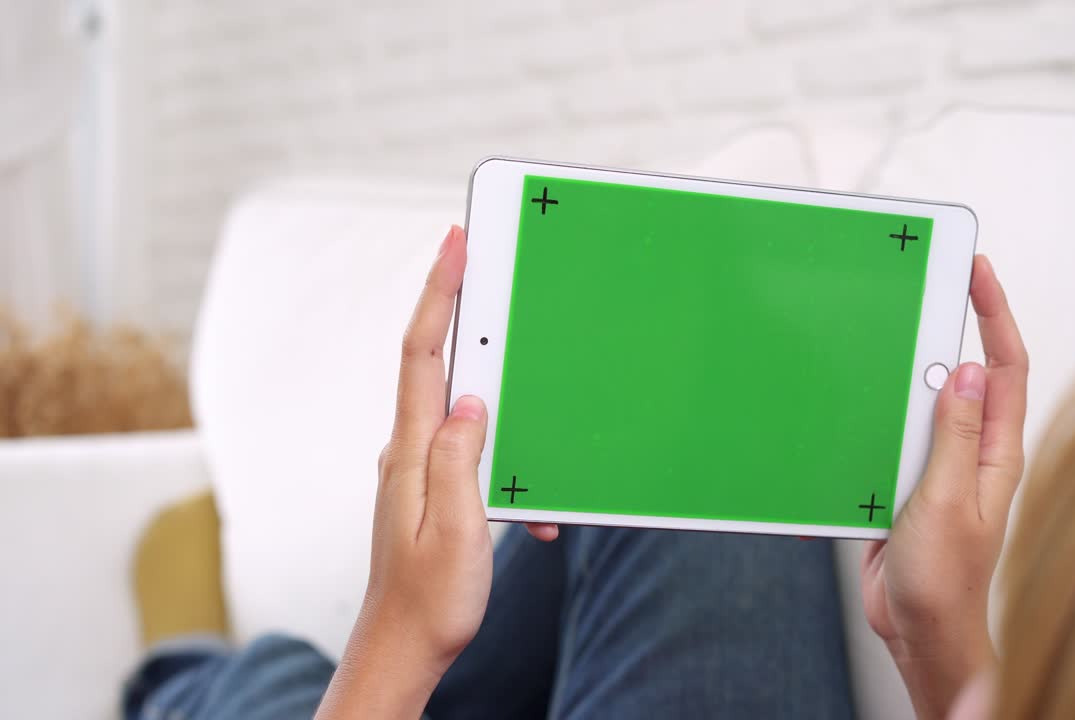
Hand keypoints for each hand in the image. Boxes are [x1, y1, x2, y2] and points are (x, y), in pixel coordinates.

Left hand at [318, 226, 492, 719]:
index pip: (421, 353)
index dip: (438, 293)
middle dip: (465, 313)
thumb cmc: (429, 602)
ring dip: (502, 395)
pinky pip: (477, 454)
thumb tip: (473, 402)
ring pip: (465, 409)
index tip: (457, 244)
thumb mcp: (455, 530)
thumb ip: (461, 460)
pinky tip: (538, 512)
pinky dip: (511, 465)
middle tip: (495, 269)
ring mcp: (422, 470)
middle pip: (438, 363)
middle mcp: (410, 452)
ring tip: (535, 394)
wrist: (403, 652)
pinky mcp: (438, 490)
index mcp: (411, 453)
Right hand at [860, 255, 1028, 719]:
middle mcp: (969, 454)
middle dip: (947, 328)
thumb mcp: (945, 500)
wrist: (917, 632)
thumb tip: (964, 371)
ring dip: (899, 375)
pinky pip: (888, 438)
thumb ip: (951, 436)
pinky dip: (870, 421)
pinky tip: (848, 414)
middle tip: (922, 285)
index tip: (977, 272)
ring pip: (919, 404)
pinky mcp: (902, 484)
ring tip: (876, 341)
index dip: (995, 315)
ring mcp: (935, 468)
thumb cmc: (944, 581)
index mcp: (994, 453)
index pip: (1005, 368)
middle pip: (963, 375)